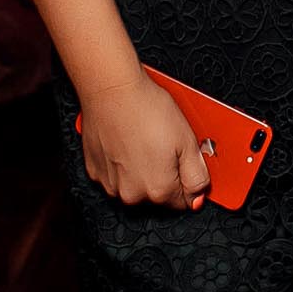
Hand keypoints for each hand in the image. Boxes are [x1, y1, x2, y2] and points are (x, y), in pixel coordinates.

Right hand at [79, 69, 212, 210]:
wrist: (112, 90)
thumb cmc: (147, 108)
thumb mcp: (188, 140)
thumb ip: (196, 174)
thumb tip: (198, 197)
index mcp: (159, 189)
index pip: (183, 201)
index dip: (187, 179)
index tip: (183, 162)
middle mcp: (132, 194)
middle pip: (159, 194)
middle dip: (165, 173)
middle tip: (164, 145)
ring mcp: (111, 185)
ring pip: (136, 185)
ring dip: (142, 169)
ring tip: (143, 140)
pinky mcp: (95, 171)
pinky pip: (115, 175)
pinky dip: (122, 163)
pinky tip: (127, 141)